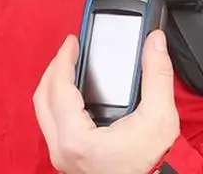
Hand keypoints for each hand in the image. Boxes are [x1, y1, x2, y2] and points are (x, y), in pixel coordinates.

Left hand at [33, 29, 179, 173]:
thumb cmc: (148, 166)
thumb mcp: (159, 119)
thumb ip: (157, 76)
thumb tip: (155, 41)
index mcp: (76, 138)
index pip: (57, 86)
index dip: (63, 58)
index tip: (72, 42)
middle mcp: (61, 148)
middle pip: (43, 96)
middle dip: (55, 68)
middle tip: (69, 51)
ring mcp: (60, 156)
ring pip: (42, 110)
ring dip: (53, 84)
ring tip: (68, 67)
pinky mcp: (64, 159)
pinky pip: (49, 122)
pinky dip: (56, 101)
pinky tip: (71, 93)